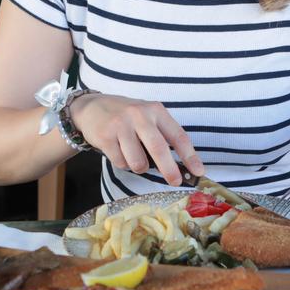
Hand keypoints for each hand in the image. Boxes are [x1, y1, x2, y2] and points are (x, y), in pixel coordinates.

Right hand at [69, 94, 204, 184]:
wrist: (91, 107)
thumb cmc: (126, 116)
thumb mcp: (147, 116)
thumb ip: (161, 135)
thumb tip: (179, 166)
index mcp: (156, 110)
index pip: (178, 136)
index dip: (190, 156)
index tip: (198, 171)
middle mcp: (139, 115)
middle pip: (159, 149)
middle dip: (170, 170)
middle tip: (176, 182)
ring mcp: (121, 125)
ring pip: (138, 162)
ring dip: (139, 167)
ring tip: (133, 155)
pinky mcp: (106, 137)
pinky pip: (121, 163)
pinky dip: (122, 163)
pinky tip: (118, 150)